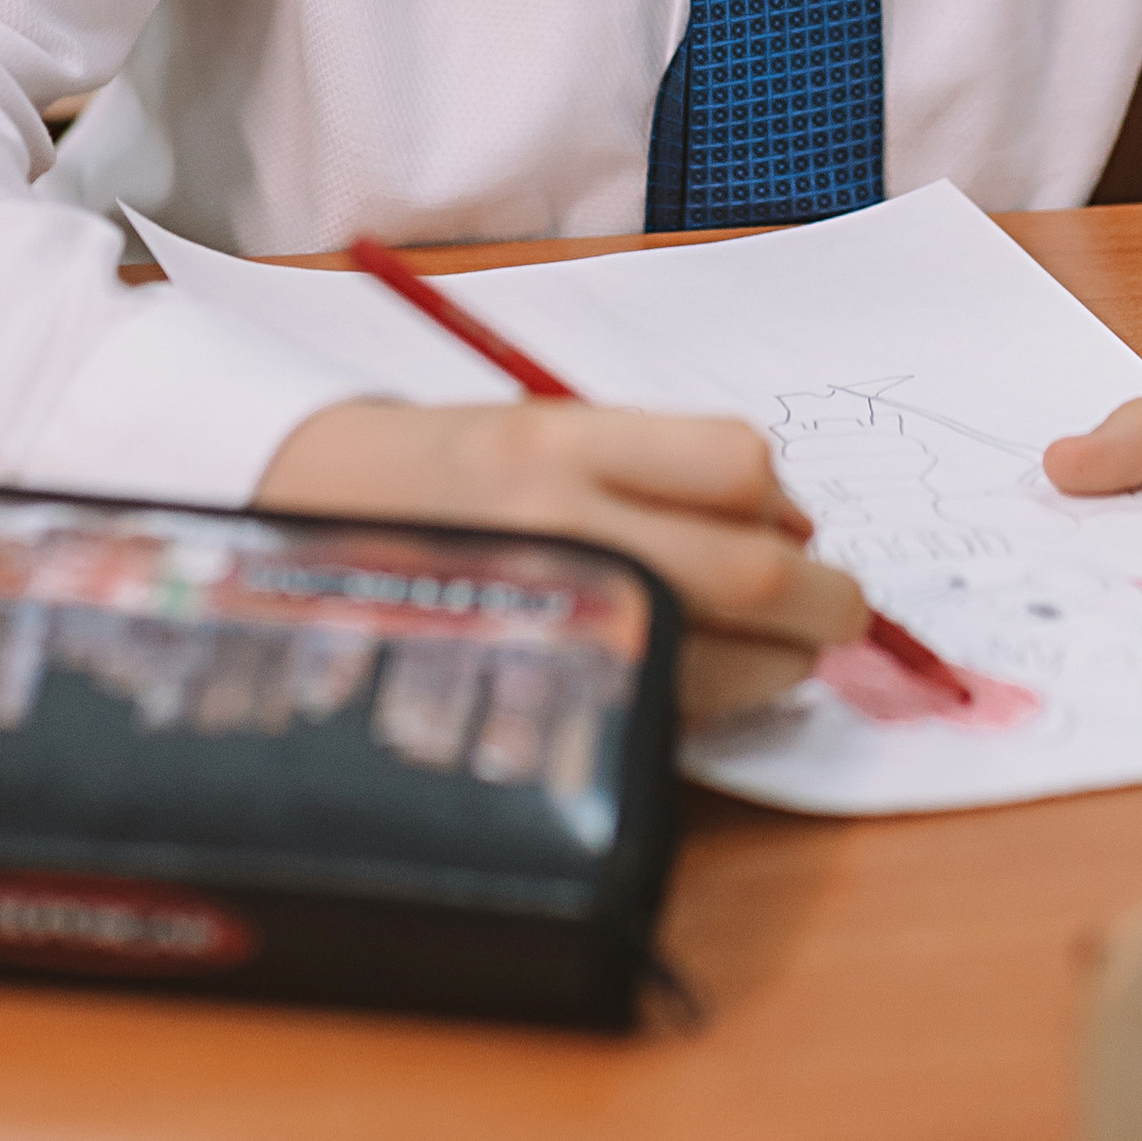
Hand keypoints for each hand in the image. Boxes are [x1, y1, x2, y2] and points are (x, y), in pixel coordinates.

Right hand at [257, 396, 867, 722]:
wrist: (297, 545)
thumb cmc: (437, 474)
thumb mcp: (537, 424)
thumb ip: (655, 462)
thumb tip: (787, 524)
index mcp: (557, 445)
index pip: (737, 461)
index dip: (787, 497)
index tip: (794, 517)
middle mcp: (561, 533)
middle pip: (755, 572)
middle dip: (828, 598)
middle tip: (844, 605)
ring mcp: (553, 628)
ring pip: (731, 659)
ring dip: (788, 659)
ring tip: (785, 646)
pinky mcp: (546, 707)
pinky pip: (675, 716)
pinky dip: (723, 702)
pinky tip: (712, 679)